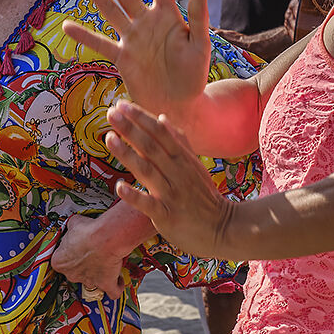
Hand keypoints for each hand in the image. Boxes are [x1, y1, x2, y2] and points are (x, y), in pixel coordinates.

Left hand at [52, 214, 128, 299]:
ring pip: (93, 282)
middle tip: (92, 254)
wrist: (106, 238)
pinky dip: (116, 287)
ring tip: (107, 263)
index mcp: (60, 262)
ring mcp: (89, 282)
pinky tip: (118, 280)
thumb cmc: (89, 231)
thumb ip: (72, 227)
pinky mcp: (106, 285)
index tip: (77, 248)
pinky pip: (112, 292)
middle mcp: (72, 275)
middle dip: (84, 265)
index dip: (70, 254)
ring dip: (99, 273)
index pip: (61, 261)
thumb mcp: (74, 223)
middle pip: (76, 273)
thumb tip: (74, 224)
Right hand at [62, 0, 210, 115]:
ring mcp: (132, 39)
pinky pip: (100, 44)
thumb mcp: (200, 45)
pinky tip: (67, 26)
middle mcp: (146, 23)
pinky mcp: (122, 58)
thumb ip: (198, 18)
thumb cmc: (194, 75)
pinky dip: (84, 36)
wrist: (179, 105)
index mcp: (168, 17)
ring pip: (110, 12)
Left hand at [105, 100, 229, 258]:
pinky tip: (119, 186)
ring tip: (109, 139)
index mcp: (183, 159)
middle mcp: (177, 173)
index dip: (141, 118)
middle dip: (131, 129)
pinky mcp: (167, 215)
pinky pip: (149, 204)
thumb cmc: (205, 197)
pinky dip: (134, 195)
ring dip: (128, 154)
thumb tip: (163, 118)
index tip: (121, 104)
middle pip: (151, 147)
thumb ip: (179, 142)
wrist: (223, 229)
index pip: (160, 132)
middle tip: (111, 113)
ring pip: (147, 170)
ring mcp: (172, 194)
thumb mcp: (195, 166)